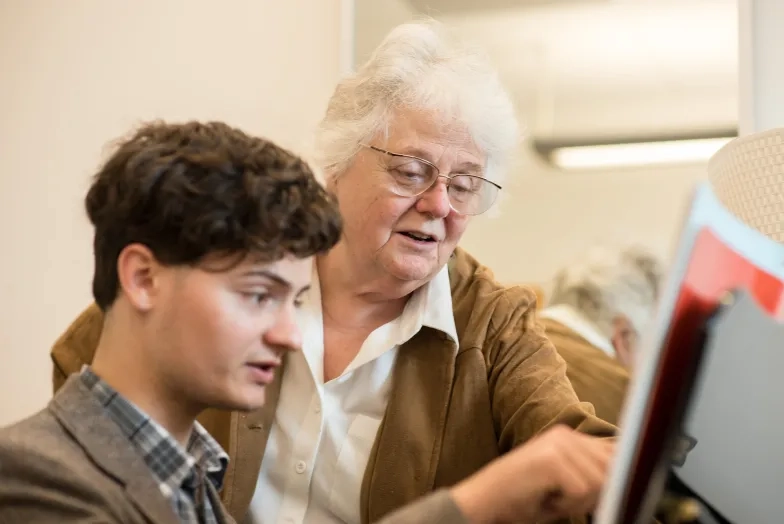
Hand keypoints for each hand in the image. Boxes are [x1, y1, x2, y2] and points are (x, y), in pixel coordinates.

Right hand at [451, 425, 614, 523]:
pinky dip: (566, 506)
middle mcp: (565, 435)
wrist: (485, 500)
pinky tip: (545, 499)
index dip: (617, 475)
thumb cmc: (523, 497)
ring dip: (578, 502)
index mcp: (570, 436)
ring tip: (552, 498)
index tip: (610, 490)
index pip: (616, 451)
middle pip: (611, 469)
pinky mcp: (551, 460)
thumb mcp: (564, 481)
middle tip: (563, 498)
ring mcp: (558, 445)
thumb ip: (592, 472)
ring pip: (598, 483)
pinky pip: (581, 492)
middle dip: (594, 494)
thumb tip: (630, 474)